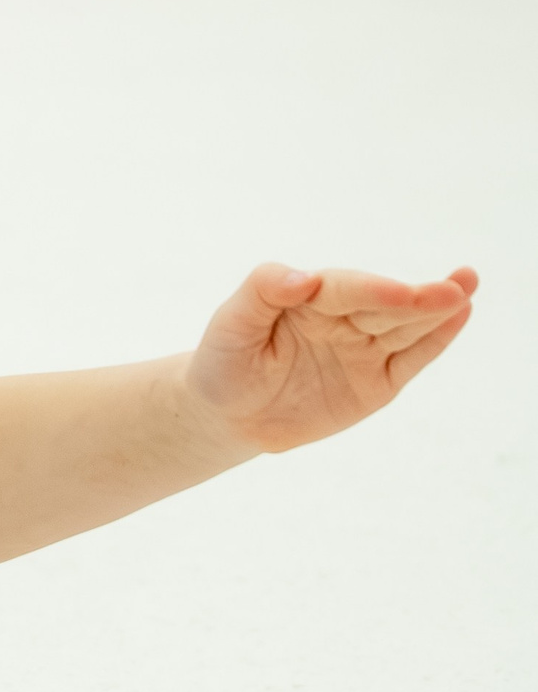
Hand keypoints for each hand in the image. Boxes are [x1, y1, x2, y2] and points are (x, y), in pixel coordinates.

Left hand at [186, 263, 476, 454]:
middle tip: (458, 284)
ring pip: (405, 328)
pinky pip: (411, 359)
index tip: (399, 292)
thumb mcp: (230, 324)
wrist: (227, 414)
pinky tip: (460, 315)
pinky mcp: (378, 381)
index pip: (346, 290)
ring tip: (465, 290)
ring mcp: (364, 347)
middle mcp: (343, 316)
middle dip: (419, 297)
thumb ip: (262, 291)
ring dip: (438, 311)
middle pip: (385, 305)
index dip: (372, 291)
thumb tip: (303, 277)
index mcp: (309, 297)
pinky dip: (435, 340)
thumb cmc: (225, 360)